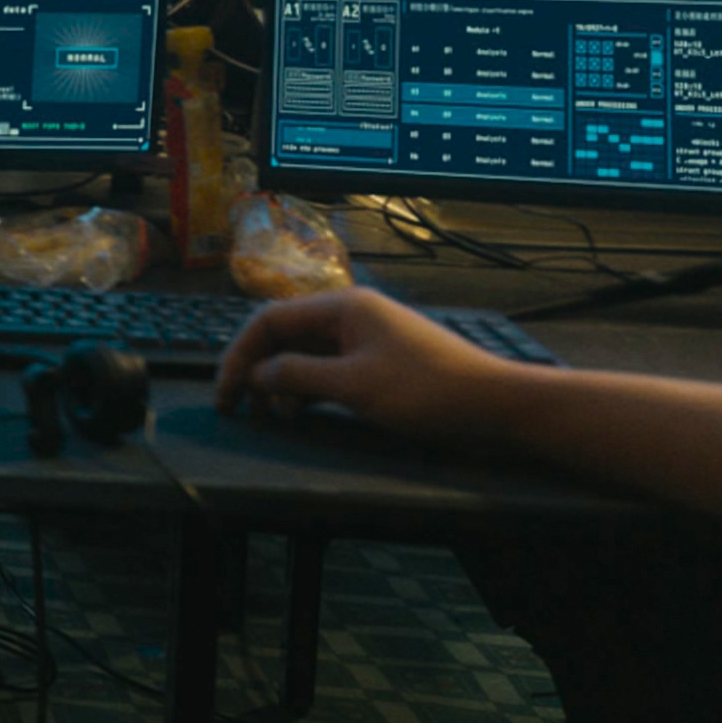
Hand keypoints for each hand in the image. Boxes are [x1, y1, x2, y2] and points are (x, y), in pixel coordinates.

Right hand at [213, 287, 526, 440]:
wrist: (496, 404)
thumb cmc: (425, 391)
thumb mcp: (354, 386)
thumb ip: (298, 376)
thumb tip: (258, 374)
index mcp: (343, 306)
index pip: (269, 320)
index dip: (239, 355)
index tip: (226, 393)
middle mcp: (351, 314)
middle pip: (285, 335)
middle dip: (259, 370)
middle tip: (244, 409)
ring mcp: (368, 337)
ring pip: (306, 354)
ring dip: (284, 382)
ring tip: (278, 416)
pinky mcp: (381, 360)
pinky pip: (330, 367)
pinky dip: (310, 388)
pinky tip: (307, 411)